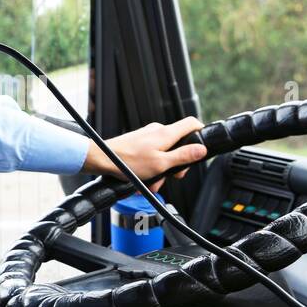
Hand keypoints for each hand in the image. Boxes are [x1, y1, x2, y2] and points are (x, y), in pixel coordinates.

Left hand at [82, 116, 206, 191]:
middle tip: (172, 175)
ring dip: (162, 169)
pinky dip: (152, 167)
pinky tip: (145, 179)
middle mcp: (158, 131)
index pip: (192, 123)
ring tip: (153, 182)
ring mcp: (148, 136)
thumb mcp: (161, 164)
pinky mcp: (139, 142)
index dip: (201, 133)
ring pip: (165, 152)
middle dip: (178, 162)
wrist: (103, 159)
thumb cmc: (128, 161)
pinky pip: (153, 154)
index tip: (203, 146)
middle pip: (179, 143)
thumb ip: (183, 156)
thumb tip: (201, 149)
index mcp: (166, 133)